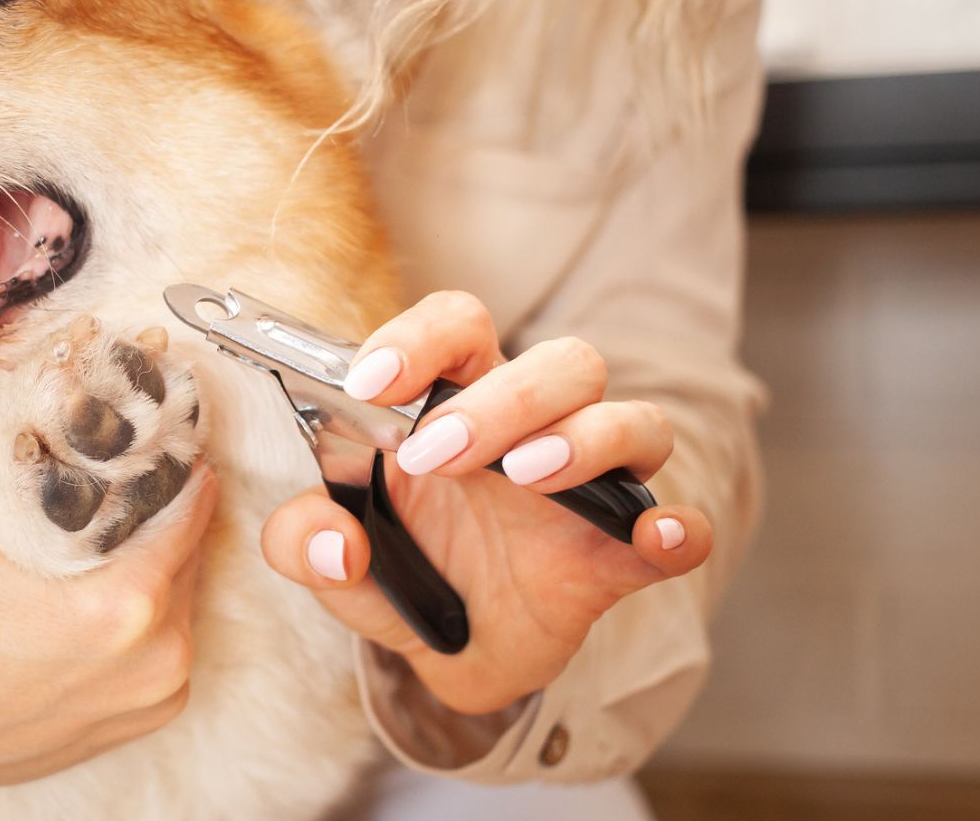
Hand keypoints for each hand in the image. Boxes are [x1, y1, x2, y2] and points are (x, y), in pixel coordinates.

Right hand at [0, 410, 217, 797]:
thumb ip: (2, 423)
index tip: (134, 421)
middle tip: (105, 466)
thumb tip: (61, 364)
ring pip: (184, 585)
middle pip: (190, 538)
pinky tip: (84, 584)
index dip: (161, 446)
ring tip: (89, 526)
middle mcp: (159, 658)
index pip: (187, 491)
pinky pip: (167, 633)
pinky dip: (141, 602)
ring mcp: (159, 695)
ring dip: (149, 549)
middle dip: (153, 495)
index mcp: (122, 606)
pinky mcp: (147, 717)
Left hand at [260, 291, 710, 714]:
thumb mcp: (332, 561)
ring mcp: (589, 487)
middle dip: (496, 398)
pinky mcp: (622, 555)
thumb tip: (333, 541)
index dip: (419, 337)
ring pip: (628, 417)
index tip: (370, 382)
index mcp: (457, 401)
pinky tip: (655, 535)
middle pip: (558, 361)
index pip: (457, 325)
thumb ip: (302, 541)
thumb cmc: (403, 570)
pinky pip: (677, 527)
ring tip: (521, 475)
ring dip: (580, 437)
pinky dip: (677, 528)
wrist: (451, 654)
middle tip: (430, 455)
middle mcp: (535, 426)